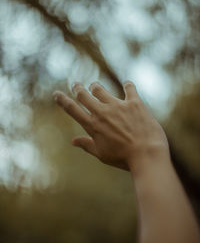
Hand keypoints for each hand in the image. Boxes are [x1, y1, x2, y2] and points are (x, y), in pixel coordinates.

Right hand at [53, 82, 168, 171]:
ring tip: (94, 86)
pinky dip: (128, 85)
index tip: (56, 94)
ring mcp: (118, 106)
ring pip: (100, 89)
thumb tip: (73, 141)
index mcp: (93, 126)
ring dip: (95, 86)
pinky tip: (127, 84)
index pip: (72, 109)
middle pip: (83, 94)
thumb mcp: (102, 154)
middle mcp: (102, 112)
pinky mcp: (134, 103)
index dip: (62, 100)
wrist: (147, 155)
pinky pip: (129, 88)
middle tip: (76, 86)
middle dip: (77, 88)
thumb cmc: (123, 158)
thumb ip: (87, 145)